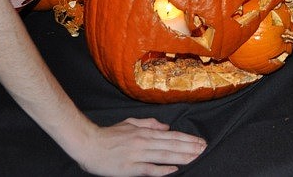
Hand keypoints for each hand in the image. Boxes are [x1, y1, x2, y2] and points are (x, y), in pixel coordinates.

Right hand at [76, 118, 205, 176]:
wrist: (88, 144)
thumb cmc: (108, 135)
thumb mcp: (130, 124)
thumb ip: (149, 124)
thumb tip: (165, 126)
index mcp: (144, 132)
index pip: (171, 135)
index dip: (187, 139)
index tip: (200, 141)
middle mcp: (144, 141)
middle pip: (172, 144)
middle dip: (190, 147)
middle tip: (205, 149)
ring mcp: (137, 154)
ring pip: (165, 155)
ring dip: (182, 156)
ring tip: (196, 157)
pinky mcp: (130, 167)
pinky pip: (149, 169)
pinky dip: (163, 169)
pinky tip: (174, 169)